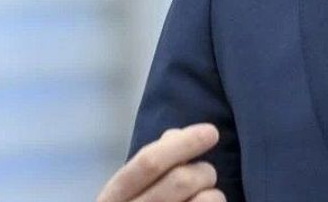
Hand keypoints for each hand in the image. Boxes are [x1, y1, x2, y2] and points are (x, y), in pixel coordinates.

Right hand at [96, 124, 223, 201]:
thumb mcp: (128, 194)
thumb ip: (148, 166)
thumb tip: (175, 135)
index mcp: (113, 198)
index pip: (149, 162)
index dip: (184, 143)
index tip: (211, 132)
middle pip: (182, 180)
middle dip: (204, 170)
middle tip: (205, 175)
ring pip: (207, 200)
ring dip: (214, 194)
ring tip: (206, 198)